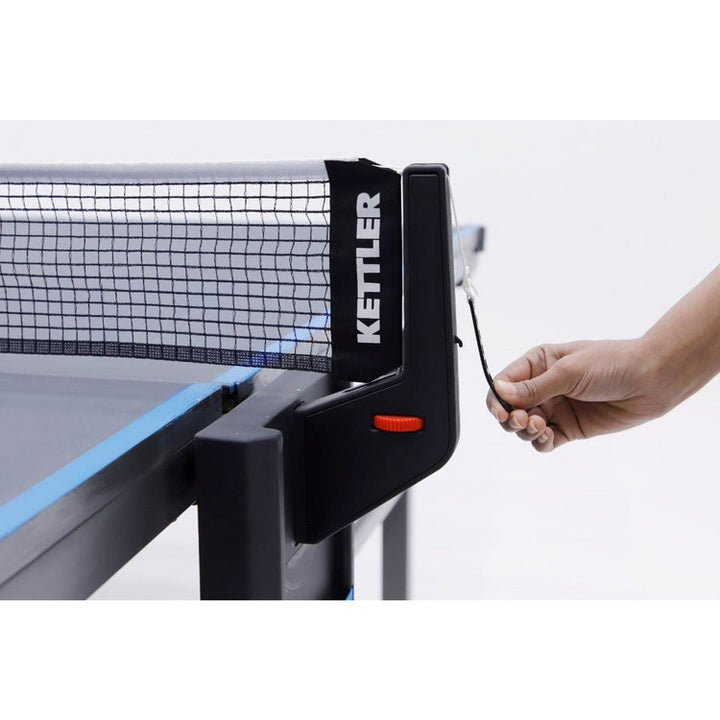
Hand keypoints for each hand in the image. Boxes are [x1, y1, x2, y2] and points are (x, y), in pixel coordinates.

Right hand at [486, 339, 668, 451]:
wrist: (651, 380)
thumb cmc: (611, 364)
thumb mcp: (568, 371)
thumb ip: (534, 387)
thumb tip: (500, 393)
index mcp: (537, 364)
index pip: (503, 383)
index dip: (498, 400)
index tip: (502, 412)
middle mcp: (542, 387)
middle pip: (509, 409)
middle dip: (510, 418)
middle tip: (523, 420)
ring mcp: (555, 409)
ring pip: (524, 428)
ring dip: (526, 431)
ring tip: (541, 427)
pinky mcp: (568, 428)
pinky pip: (544, 441)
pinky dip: (540, 442)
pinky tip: (549, 436)